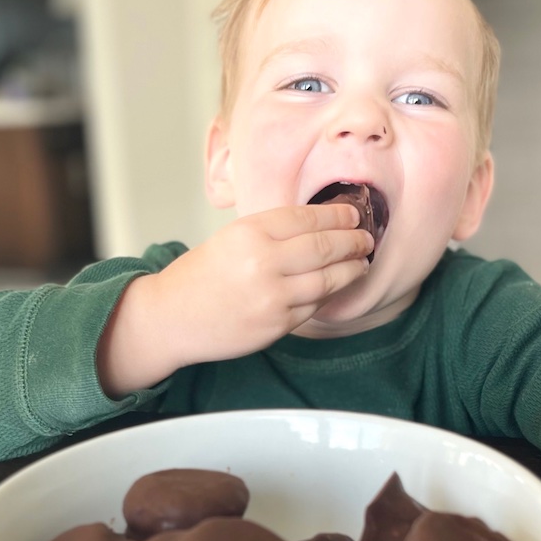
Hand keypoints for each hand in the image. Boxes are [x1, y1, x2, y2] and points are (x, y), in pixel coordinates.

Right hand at [98, 204, 372, 395]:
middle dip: (353, 241)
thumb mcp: (231, 237)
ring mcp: (272, 296)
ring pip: (328, 279)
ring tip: (362, 262)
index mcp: (250, 232)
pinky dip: (330, 294)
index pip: (307, 218)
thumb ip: (272, 231)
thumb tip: (319, 224)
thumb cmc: (201, 276)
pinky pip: (314, 305)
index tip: (353, 215)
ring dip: (351, 269)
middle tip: (366, 238)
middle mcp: (263, 262)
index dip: (337, 216)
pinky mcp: (277, 324)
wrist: (173, 317)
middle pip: (325, 246)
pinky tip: (337, 286)